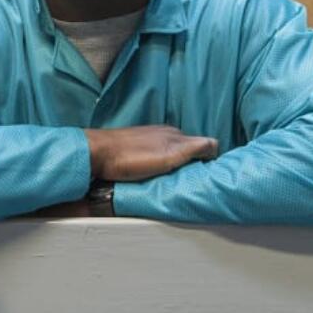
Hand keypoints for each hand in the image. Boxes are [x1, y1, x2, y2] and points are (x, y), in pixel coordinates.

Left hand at [84, 125, 218, 181]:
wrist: (96, 155)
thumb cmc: (131, 158)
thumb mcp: (169, 155)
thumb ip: (193, 148)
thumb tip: (215, 145)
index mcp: (174, 134)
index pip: (201, 145)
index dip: (205, 159)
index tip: (205, 174)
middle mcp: (162, 133)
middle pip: (185, 148)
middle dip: (191, 161)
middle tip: (191, 179)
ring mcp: (147, 139)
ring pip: (169, 152)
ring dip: (174, 164)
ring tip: (174, 179)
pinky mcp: (133, 147)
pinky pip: (153, 156)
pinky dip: (158, 164)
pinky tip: (153, 174)